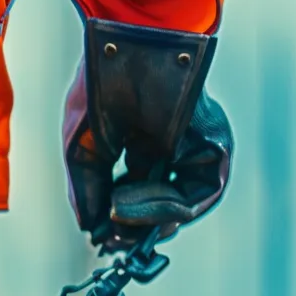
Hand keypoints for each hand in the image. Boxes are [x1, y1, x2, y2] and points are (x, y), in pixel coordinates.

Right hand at [63, 20, 233, 253]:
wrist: (128, 52)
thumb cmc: (100, 89)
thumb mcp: (82, 150)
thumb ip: (87, 191)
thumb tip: (91, 230)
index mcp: (140, 142)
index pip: (135, 190)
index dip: (119, 218)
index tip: (103, 238)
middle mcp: (171, 147)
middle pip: (161, 201)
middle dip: (137, 227)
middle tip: (116, 244)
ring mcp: (193, 146)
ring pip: (183, 201)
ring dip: (152, 222)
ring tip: (122, 226)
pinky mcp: (213, 146)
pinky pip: (202, 192)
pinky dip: (171, 210)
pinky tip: (140, 210)